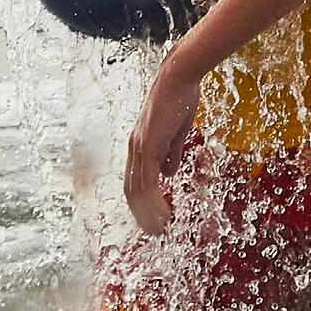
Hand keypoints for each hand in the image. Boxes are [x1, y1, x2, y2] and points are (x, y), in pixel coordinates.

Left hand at [123, 46, 201, 236]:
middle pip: (131, 190)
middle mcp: (134, 147)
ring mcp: (140, 147)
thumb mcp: (175, 133)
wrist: (178, 77)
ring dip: (148, 214)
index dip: (141, 202)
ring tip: (160, 230)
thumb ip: (171, 154)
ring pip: (138, 191)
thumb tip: (169, 176)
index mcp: (139, 143)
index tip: (152, 218)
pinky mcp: (149, 146)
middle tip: (154, 232)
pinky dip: (155, 202)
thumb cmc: (179, 100)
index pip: (134, 180)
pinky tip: (166, 215)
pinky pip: (149, 182)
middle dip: (142, 214)